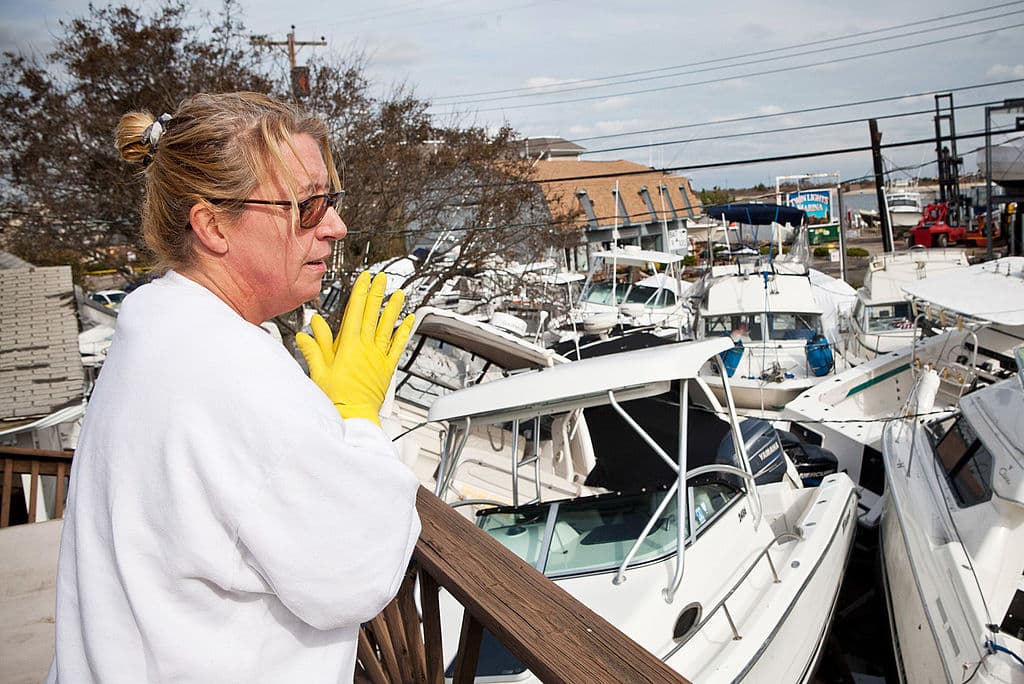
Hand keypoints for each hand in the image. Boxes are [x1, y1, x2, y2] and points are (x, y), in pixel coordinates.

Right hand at [296, 272, 414, 424]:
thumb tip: (308, 330)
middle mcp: (366, 349)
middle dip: (377, 294)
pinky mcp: (387, 368)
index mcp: (348, 347)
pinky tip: (409, 321)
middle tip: (382, 278)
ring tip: (399, 294)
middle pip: (372, 315)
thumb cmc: (336, 399)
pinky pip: (398, 347)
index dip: (360, 293)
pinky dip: (404, 332)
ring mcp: (378, 357)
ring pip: (387, 327)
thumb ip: (314, 348)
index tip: (364, 279)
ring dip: (393, 309)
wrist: (354, 417)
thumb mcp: (319, 372)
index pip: (355, 312)